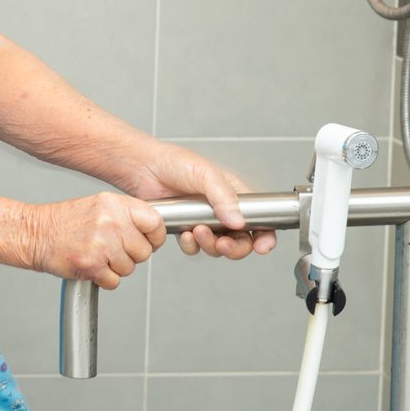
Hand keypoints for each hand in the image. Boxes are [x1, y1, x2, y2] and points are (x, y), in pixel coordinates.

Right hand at [18, 193, 167, 289]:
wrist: (35, 233)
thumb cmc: (64, 222)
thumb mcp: (99, 206)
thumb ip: (126, 215)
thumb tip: (153, 230)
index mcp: (114, 204)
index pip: (154, 222)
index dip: (154, 237)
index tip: (149, 241)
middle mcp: (110, 222)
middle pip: (144, 251)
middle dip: (130, 255)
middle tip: (112, 249)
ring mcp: (101, 244)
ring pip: (129, 268)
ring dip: (115, 267)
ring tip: (97, 255)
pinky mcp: (91, 265)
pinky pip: (114, 281)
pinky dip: (103, 278)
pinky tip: (90, 265)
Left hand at [120, 144, 276, 258]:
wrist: (144, 168)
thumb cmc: (175, 162)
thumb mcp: (205, 173)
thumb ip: (223, 197)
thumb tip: (238, 221)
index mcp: (234, 196)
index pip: (260, 220)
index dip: (265, 236)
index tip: (262, 247)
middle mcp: (222, 211)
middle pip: (241, 241)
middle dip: (234, 248)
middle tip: (222, 243)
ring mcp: (204, 222)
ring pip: (218, 247)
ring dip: (210, 246)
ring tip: (197, 232)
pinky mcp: (186, 229)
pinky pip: (194, 247)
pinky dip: (191, 246)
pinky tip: (184, 234)